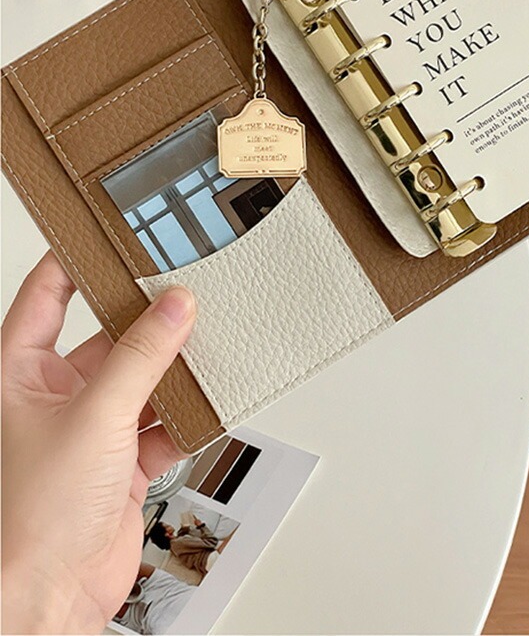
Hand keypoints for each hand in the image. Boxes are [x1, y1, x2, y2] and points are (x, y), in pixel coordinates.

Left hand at [1, 253, 195, 633]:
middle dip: (145, 323)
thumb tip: (174, 308)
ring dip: (171, 373)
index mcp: (18, 372)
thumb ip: (140, 357)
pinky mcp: (118, 463)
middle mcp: (52, 396)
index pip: (46, 295)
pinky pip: (159, 426)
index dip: (75, 261)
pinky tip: (204, 405)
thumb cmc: (30, 517)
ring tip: (205, 347)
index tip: (111, 236)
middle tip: (183, 293)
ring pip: (139, 381)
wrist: (49, 598)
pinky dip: (184, 419)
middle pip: (107, 338)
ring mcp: (88, 430)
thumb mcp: (94, 415)